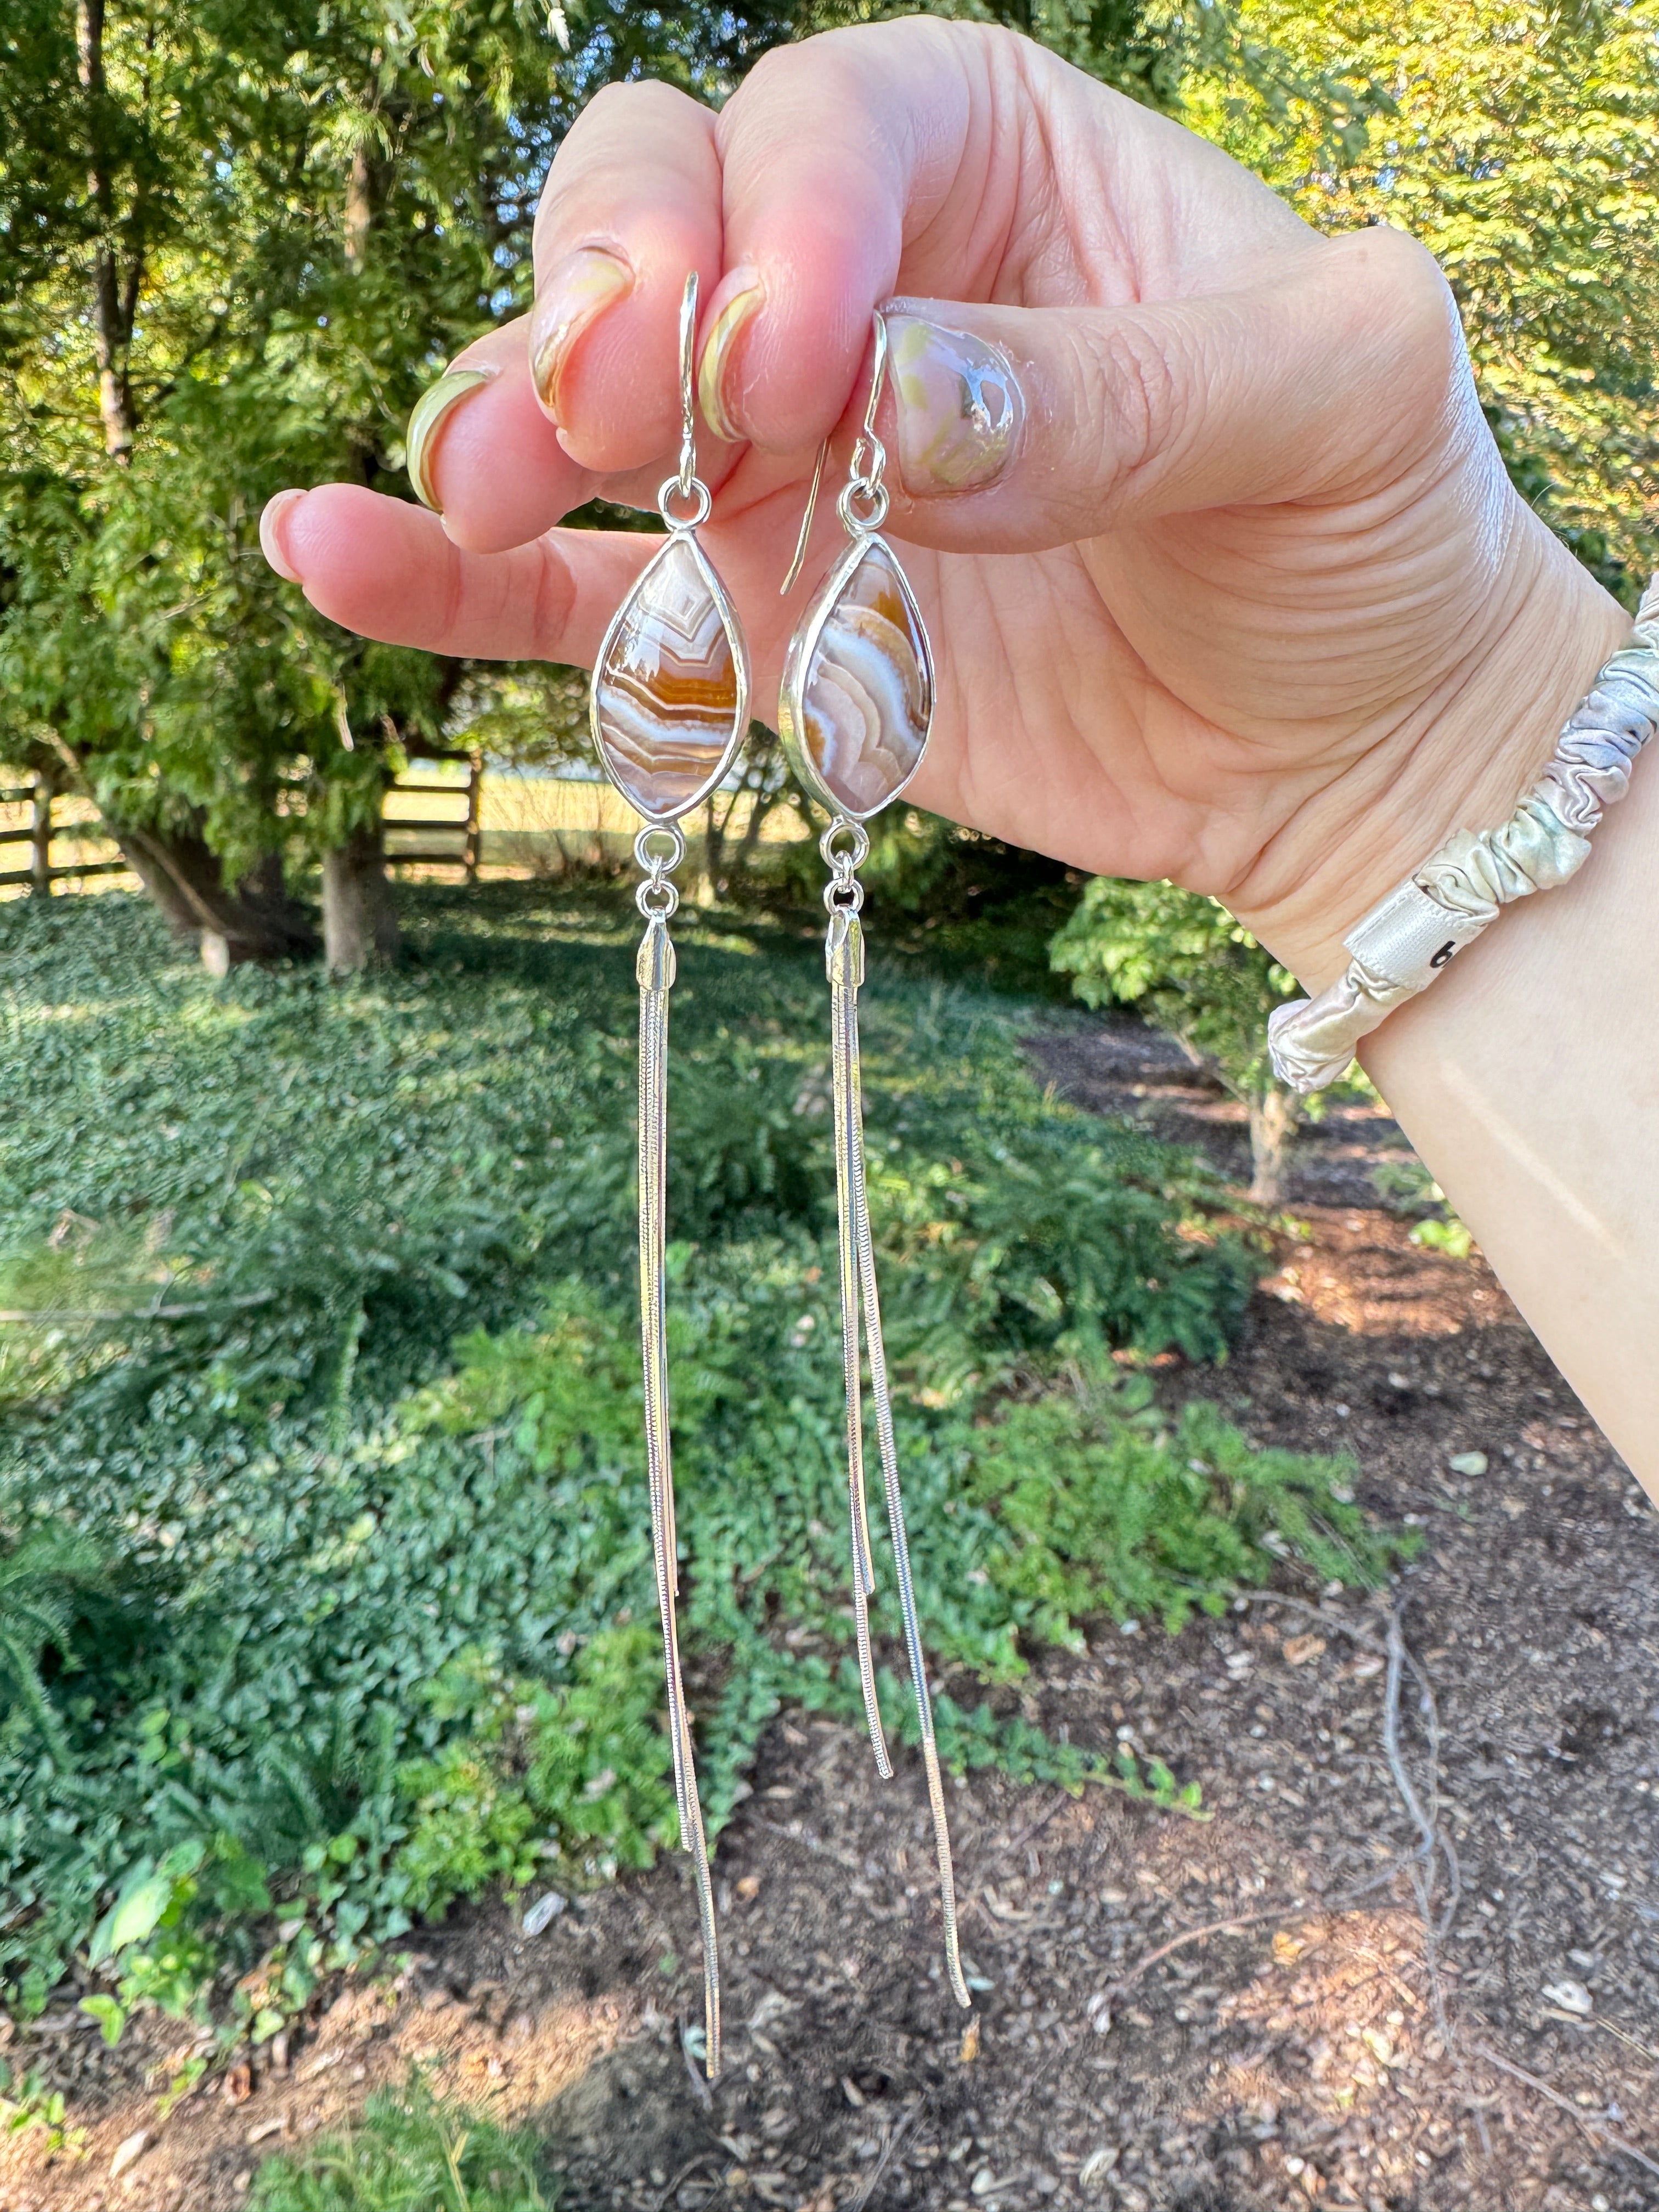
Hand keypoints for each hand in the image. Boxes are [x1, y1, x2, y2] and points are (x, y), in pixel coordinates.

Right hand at [261, 18, 1626, 982]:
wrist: (1342, 736)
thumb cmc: (1363, 528)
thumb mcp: (1330, 403)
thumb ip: (1126, 383)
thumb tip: (903, 413)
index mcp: (996, 166)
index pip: (833, 127)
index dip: (786, 225)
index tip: (811, 372)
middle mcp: (855, 292)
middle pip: (659, 212)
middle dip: (611, 295)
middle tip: (623, 406)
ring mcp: (780, 466)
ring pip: (587, 400)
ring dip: (504, 425)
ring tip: (479, 481)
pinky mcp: (751, 626)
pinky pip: (580, 597)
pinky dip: (457, 585)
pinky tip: (327, 554)